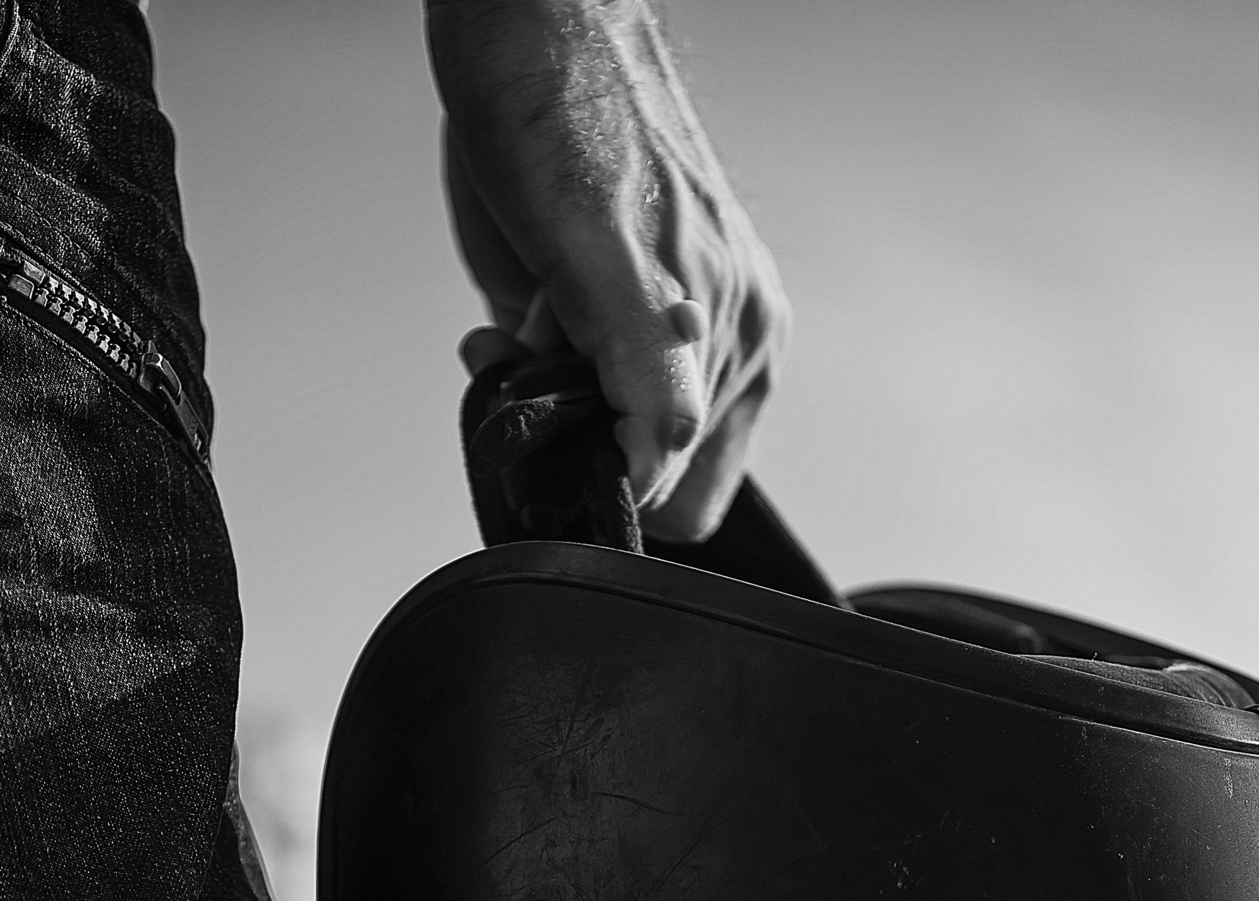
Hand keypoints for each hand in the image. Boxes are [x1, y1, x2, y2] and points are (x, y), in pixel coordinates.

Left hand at [428, 0, 788, 541]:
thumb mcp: (599, 257)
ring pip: (611, 430)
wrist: (528, 25)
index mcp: (740, 339)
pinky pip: (588, 383)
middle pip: (648, 470)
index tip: (553, 418)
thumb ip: (647, 375)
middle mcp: (725, 337)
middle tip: (529, 356)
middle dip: (577, 433)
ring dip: (550, 395)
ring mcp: (681, 320)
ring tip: (523, 321)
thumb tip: (661, 467)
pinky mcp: (629, 302)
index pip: (682, 496)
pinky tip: (518, 315)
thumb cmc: (561, 107)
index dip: (602, 475)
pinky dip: (538, 366)